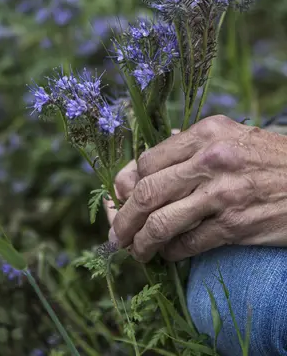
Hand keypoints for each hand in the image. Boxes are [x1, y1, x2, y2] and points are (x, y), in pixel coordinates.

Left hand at [111, 115, 286, 261]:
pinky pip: (189, 242)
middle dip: (123, 217)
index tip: (122, 197)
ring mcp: (222, 194)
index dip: (128, 183)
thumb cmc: (271, 158)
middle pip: (147, 191)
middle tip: (116, 233)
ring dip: (141, 242)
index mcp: (205, 133)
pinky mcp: (235, 225)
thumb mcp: (232, 136)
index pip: (148, 160)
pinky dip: (172, 252)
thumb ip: (191, 145)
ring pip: (162, 222)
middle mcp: (210, 160)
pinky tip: (168, 253)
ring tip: (135, 251)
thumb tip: (151, 159)